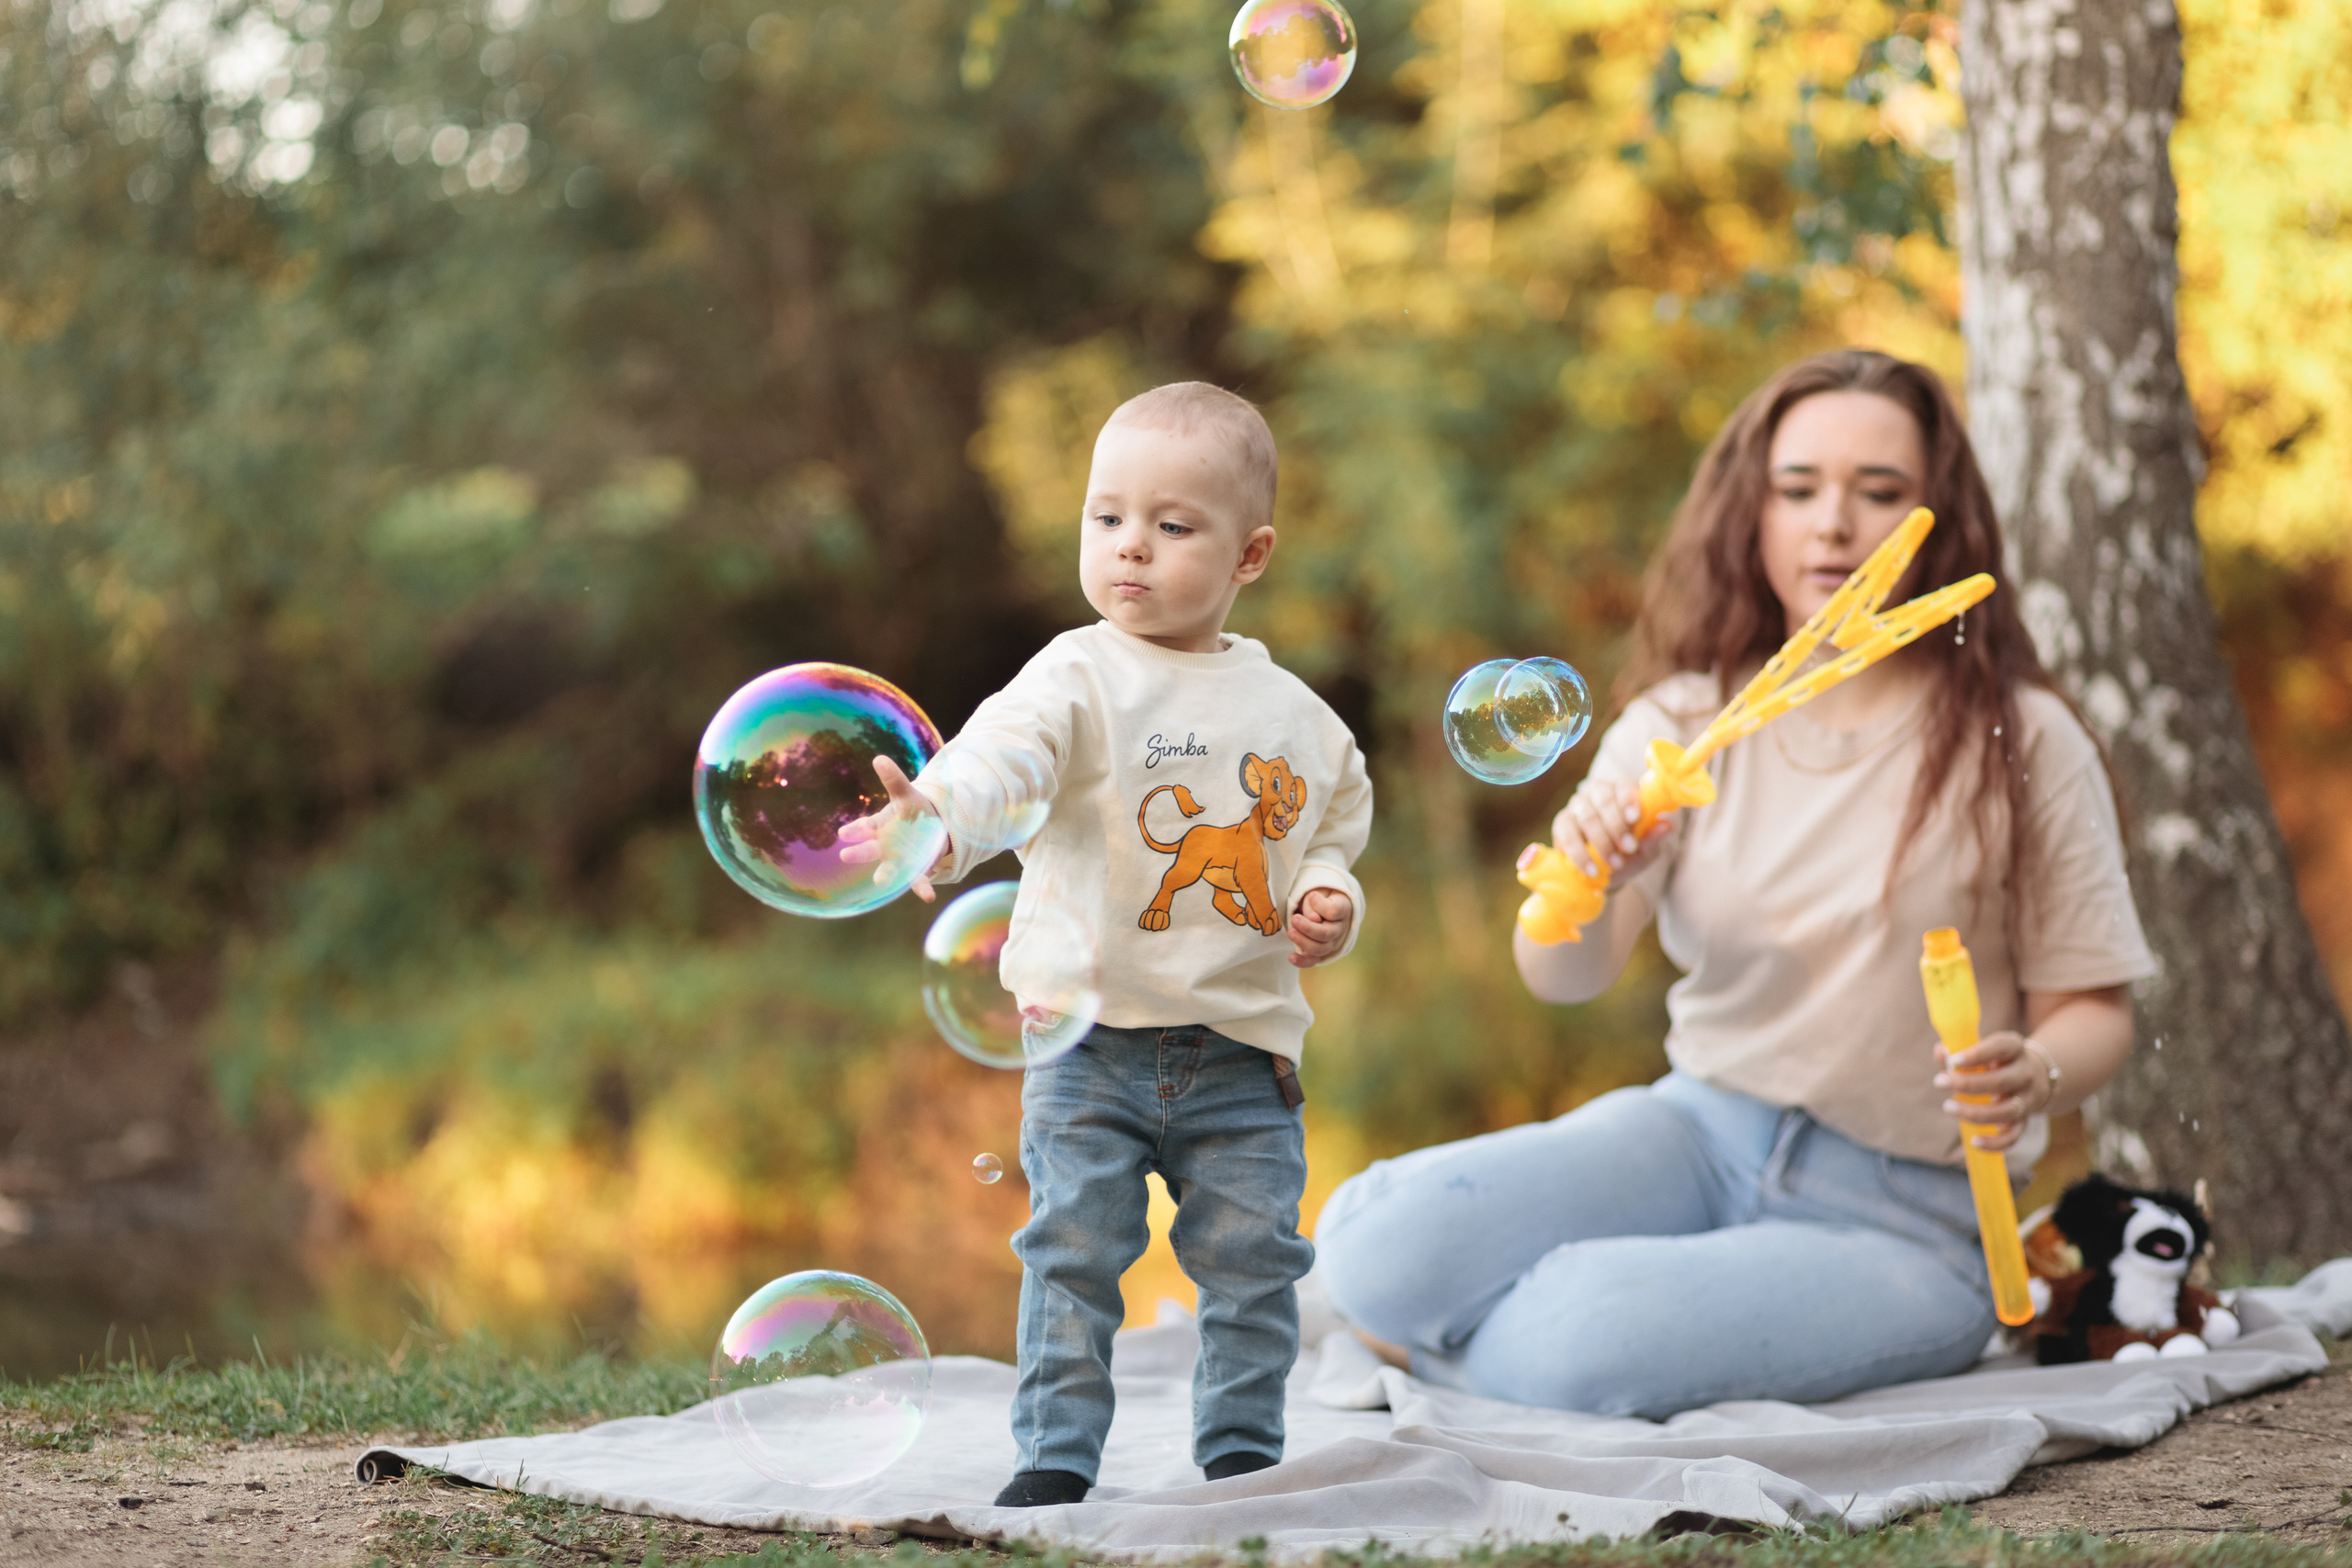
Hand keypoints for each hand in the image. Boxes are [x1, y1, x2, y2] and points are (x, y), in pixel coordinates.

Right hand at [836, 755, 948, 901]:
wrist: (926, 829)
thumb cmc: (910, 812)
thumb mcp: (905, 794)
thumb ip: (894, 780)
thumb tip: (879, 759)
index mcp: (879, 827)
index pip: (865, 828)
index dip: (856, 830)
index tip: (845, 833)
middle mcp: (883, 846)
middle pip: (869, 850)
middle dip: (858, 853)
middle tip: (846, 855)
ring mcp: (898, 860)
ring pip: (888, 869)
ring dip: (885, 875)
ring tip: (881, 882)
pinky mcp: (915, 870)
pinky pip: (917, 880)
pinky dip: (922, 889)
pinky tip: (929, 897)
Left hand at [1287, 889, 1352, 967]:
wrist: (1321, 902)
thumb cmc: (1318, 894)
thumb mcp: (1316, 892)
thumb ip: (1313, 904)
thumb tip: (1313, 919)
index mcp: (1343, 908)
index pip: (1334, 911)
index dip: (1320, 905)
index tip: (1312, 895)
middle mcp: (1340, 927)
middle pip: (1328, 933)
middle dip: (1308, 928)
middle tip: (1294, 919)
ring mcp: (1331, 941)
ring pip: (1321, 948)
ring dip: (1303, 942)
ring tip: (1290, 932)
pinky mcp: (1319, 951)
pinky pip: (1313, 960)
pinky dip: (1302, 961)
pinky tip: (1291, 957)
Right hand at [1552, 778, 1674, 883]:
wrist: (1604, 873)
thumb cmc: (1628, 853)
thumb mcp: (1645, 849)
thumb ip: (1652, 837)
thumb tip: (1667, 826)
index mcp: (1621, 791)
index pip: (1623, 785)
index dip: (1628, 799)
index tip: (1634, 818)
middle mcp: (1597, 792)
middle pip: (1603, 798)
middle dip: (1616, 825)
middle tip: (1628, 849)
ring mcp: (1577, 806)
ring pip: (1586, 815)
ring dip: (1601, 841)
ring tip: (1614, 864)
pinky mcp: (1561, 823)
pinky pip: (1567, 834)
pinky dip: (1580, 853)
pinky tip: (1591, 869)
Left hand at [1935, 1030, 2054, 1151]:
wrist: (2035, 1076)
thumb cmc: (1996, 1060)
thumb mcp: (1983, 1050)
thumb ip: (1959, 1051)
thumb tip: (1941, 1051)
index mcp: (2014, 1048)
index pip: (2000, 1047)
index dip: (1977, 1055)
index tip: (1953, 1061)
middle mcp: (2025, 1073)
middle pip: (2000, 1081)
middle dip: (1967, 1084)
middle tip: (1939, 1082)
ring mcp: (2027, 1099)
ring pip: (2006, 1111)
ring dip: (1975, 1112)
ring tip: (1948, 1107)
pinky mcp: (2025, 1120)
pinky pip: (2013, 1135)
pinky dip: (1996, 1142)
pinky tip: (1974, 1142)